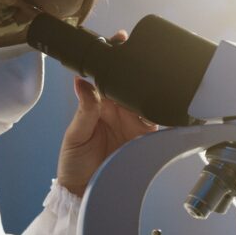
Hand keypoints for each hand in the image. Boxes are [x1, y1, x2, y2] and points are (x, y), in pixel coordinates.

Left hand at [56, 30, 158, 196]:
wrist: (83, 193)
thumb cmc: (73, 164)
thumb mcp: (74, 136)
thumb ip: (83, 110)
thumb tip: (82, 82)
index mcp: (98, 105)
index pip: (108, 77)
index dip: (115, 60)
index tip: (120, 41)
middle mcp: (117, 111)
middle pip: (130, 85)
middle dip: (137, 70)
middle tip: (142, 55)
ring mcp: (132, 124)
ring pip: (145, 99)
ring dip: (149, 89)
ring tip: (152, 79)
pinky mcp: (144, 138)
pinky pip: (156, 121)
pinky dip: (161, 113)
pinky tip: (162, 104)